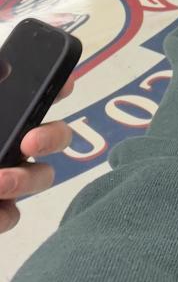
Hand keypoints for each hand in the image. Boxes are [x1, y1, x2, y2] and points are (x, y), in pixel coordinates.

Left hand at [0, 78, 74, 233]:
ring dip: (25, 180)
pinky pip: (11, 216)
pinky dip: (3, 216)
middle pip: (56, 137)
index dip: (60, 87)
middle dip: (52, 137)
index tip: (66, 84)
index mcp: (5, 115)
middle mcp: (12, 144)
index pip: (40, 96)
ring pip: (40, 178)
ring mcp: (8, 178)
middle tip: (29, 143)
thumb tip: (5, 65)